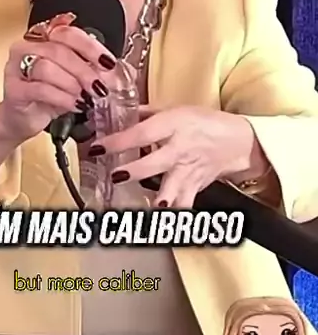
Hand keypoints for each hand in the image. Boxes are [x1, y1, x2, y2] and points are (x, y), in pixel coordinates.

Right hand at [1, 23, 116, 144]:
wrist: (22, 119)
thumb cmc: (48, 95)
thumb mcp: (72, 77)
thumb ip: (87, 67)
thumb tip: (109, 70)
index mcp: (43, 37)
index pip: (68, 33)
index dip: (90, 47)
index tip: (107, 63)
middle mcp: (26, 47)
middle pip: (58, 49)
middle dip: (83, 69)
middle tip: (98, 86)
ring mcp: (15, 67)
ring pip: (47, 67)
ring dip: (71, 84)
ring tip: (84, 97)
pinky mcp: (13, 89)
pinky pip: (40, 89)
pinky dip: (62, 97)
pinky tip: (73, 105)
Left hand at [89, 105, 258, 207]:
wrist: (236, 140)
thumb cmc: (203, 122)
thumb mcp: (175, 109)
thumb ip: (147, 114)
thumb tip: (119, 114)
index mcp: (172, 126)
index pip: (142, 133)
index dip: (119, 141)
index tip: (98, 147)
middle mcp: (179, 150)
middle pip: (154, 163)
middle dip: (134, 171)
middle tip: (116, 175)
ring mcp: (188, 172)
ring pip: (173, 190)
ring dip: (159, 200)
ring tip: (147, 207)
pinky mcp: (195, 187)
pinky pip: (184, 206)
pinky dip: (173, 217)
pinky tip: (159, 224)